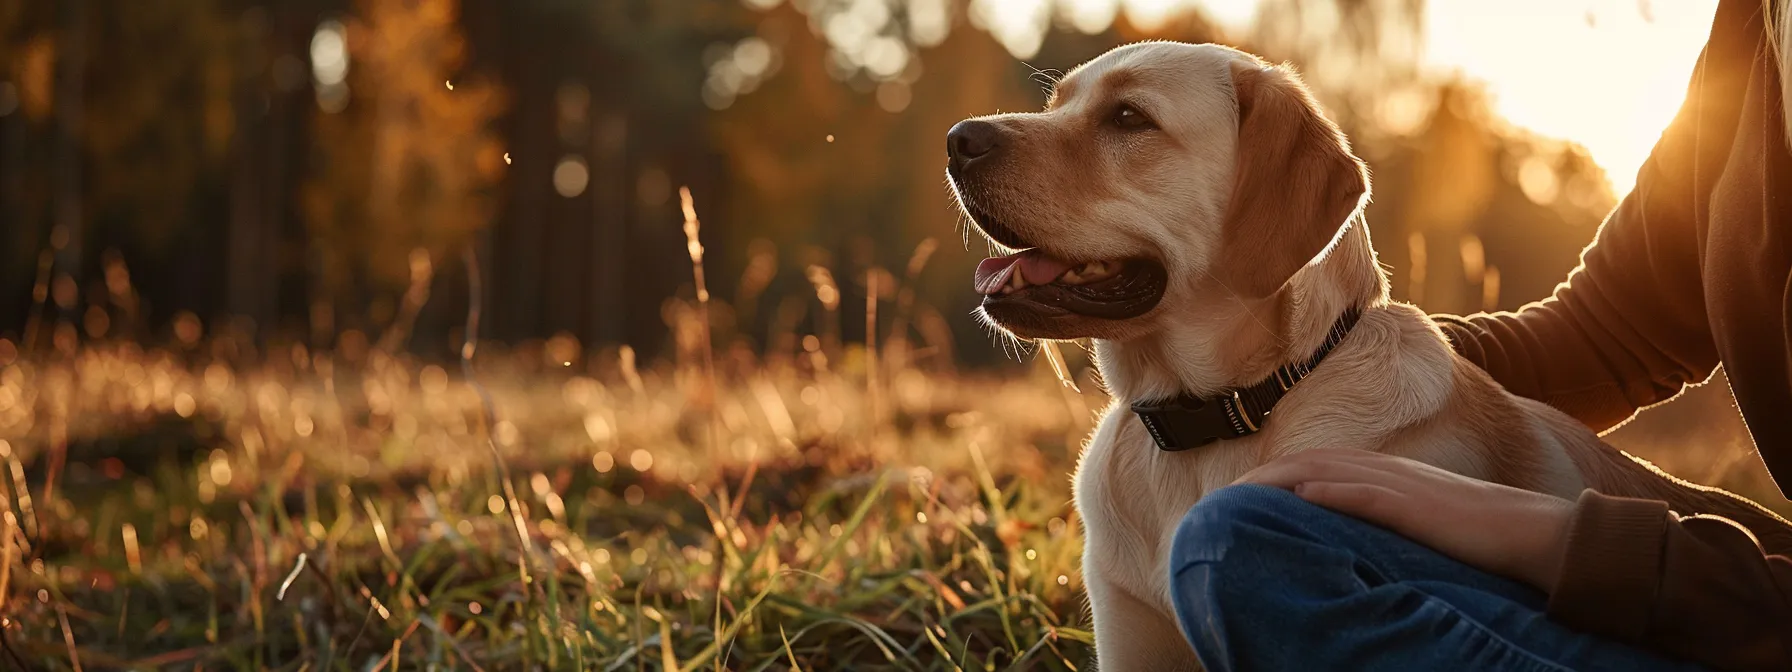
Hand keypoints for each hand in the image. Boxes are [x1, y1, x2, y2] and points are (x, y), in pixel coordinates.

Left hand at [1235, 448, 1577, 592]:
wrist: (1541, 535)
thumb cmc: (1486, 538)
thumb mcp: (1426, 527)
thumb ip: (1390, 523)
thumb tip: (1348, 538)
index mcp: (1392, 477)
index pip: (1320, 467)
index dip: (1277, 477)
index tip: (1240, 495)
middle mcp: (1393, 473)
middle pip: (1313, 464)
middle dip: (1264, 477)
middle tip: (1221, 496)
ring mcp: (1407, 488)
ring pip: (1331, 473)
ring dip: (1282, 480)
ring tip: (1241, 495)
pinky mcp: (1424, 509)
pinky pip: (1372, 496)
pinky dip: (1335, 493)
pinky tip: (1304, 497)